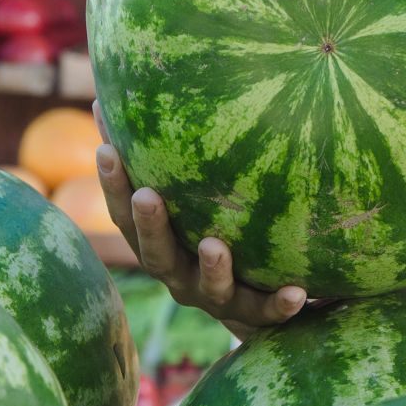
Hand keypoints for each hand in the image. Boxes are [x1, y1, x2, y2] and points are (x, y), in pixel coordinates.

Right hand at [92, 102, 307, 339]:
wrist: (256, 306)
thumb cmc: (215, 232)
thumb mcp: (189, 199)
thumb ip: (168, 155)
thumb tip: (132, 90)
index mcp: (158, 244)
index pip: (125, 214)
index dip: (113, 184)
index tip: (107, 149)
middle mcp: (179, 274)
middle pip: (156, 254)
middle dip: (150, 225)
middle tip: (148, 195)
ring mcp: (214, 298)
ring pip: (208, 288)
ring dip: (212, 268)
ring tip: (216, 245)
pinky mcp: (252, 315)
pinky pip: (265, 312)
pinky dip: (278, 303)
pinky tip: (299, 290)